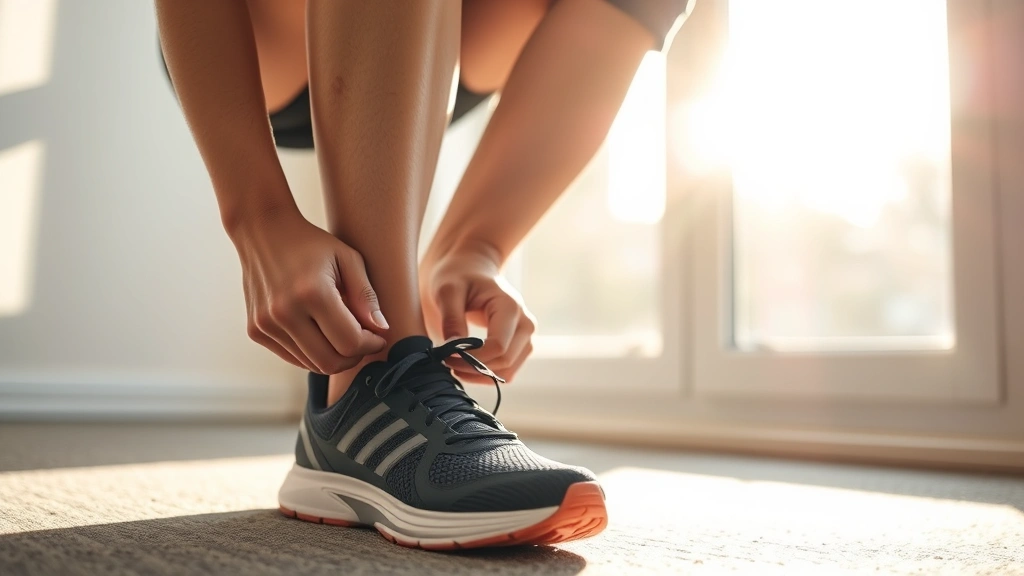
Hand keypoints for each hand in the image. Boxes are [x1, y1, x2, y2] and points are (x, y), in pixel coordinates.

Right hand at [232, 206, 387, 373]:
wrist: (261, 231)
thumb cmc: (311, 243)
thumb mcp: (347, 258)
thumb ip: (366, 295)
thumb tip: (382, 330)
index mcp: (312, 292)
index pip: (349, 342)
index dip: (370, 345)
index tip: (378, 336)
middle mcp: (284, 312)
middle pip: (330, 362)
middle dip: (354, 357)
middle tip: (364, 341)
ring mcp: (266, 324)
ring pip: (311, 364)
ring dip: (334, 355)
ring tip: (341, 332)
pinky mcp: (255, 331)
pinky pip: (293, 358)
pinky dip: (312, 352)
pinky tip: (320, 331)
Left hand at [420, 242, 535, 382]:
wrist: (472, 269)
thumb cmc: (459, 275)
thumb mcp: (448, 291)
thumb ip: (452, 319)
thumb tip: (454, 351)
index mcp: (510, 307)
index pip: (498, 346)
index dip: (471, 358)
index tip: (445, 356)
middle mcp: (525, 323)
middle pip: (504, 362)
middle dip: (473, 368)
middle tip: (444, 362)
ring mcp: (526, 336)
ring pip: (508, 372)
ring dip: (480, 375)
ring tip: (453, 365)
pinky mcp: (520, 346)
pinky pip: (507, 371)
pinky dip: (486, 374)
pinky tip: (465, 365)